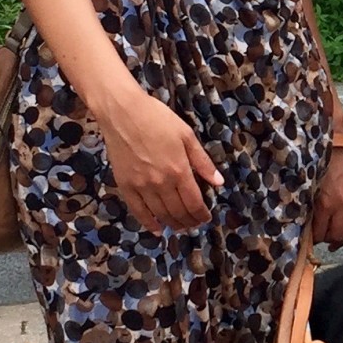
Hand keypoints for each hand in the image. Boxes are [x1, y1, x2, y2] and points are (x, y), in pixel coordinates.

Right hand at [93, 81, 220, 230]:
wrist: (122, 112)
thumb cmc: (157, 119)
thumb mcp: (187, 135)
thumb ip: (203, 162)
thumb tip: (219, 183)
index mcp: (179, 170)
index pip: (194, 203)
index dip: (202, 215)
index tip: (206, 218)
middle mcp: (161, 183)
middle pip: (178, 212)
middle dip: (189, 221)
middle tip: (195, 224)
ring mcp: (141, 186)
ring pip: (160, 214)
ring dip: (173, 224)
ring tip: (180, 227)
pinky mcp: (125, 185)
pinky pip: (138, 211)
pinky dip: (148, 223)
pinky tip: (156, 230)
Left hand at [312, 146, 342, 250]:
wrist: (333, 147)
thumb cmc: (316, 166)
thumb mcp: (308, 189)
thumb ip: (310, 208)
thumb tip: (308, 226)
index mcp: (326, 204)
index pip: (322, 232)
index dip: (315, 238)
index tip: (311, 239)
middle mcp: (342, 205)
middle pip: (339, 234)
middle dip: (329, 239)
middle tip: (323, 238)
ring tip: (336, 240)